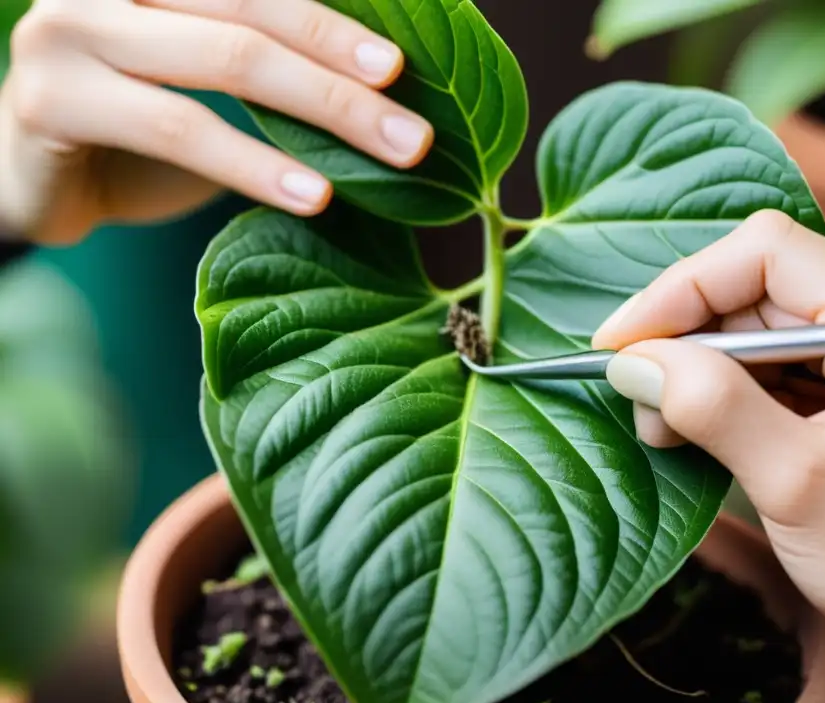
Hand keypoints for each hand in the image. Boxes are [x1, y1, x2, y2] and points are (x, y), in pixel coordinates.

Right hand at [0, 0, 433, 243]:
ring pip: (227, 59)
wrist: (40, 183)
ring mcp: (70, 28)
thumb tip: (385, 77)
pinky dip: (255, 165)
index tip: (407, 64)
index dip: (337, 18)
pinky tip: (315, 197)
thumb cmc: (143, 131)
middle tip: (419, 127)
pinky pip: (181, 127)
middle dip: (346, 70)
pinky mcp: (55, 97)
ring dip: (325, 109)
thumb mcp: (212, 83)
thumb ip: (271, 63)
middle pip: (254, 9)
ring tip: (397, 154)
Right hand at [592, 210, 824, 702]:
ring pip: (773, 317)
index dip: (683, 288)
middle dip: (692, 336)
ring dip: (710, 364)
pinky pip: (795, 352)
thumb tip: (634, 360)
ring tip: (671, 424)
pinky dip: (743, 384)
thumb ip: (709, 405)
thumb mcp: (789, 483)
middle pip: (769, 284)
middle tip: (642, 397)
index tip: (622, 341)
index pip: (772, 254)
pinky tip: (710, 423)